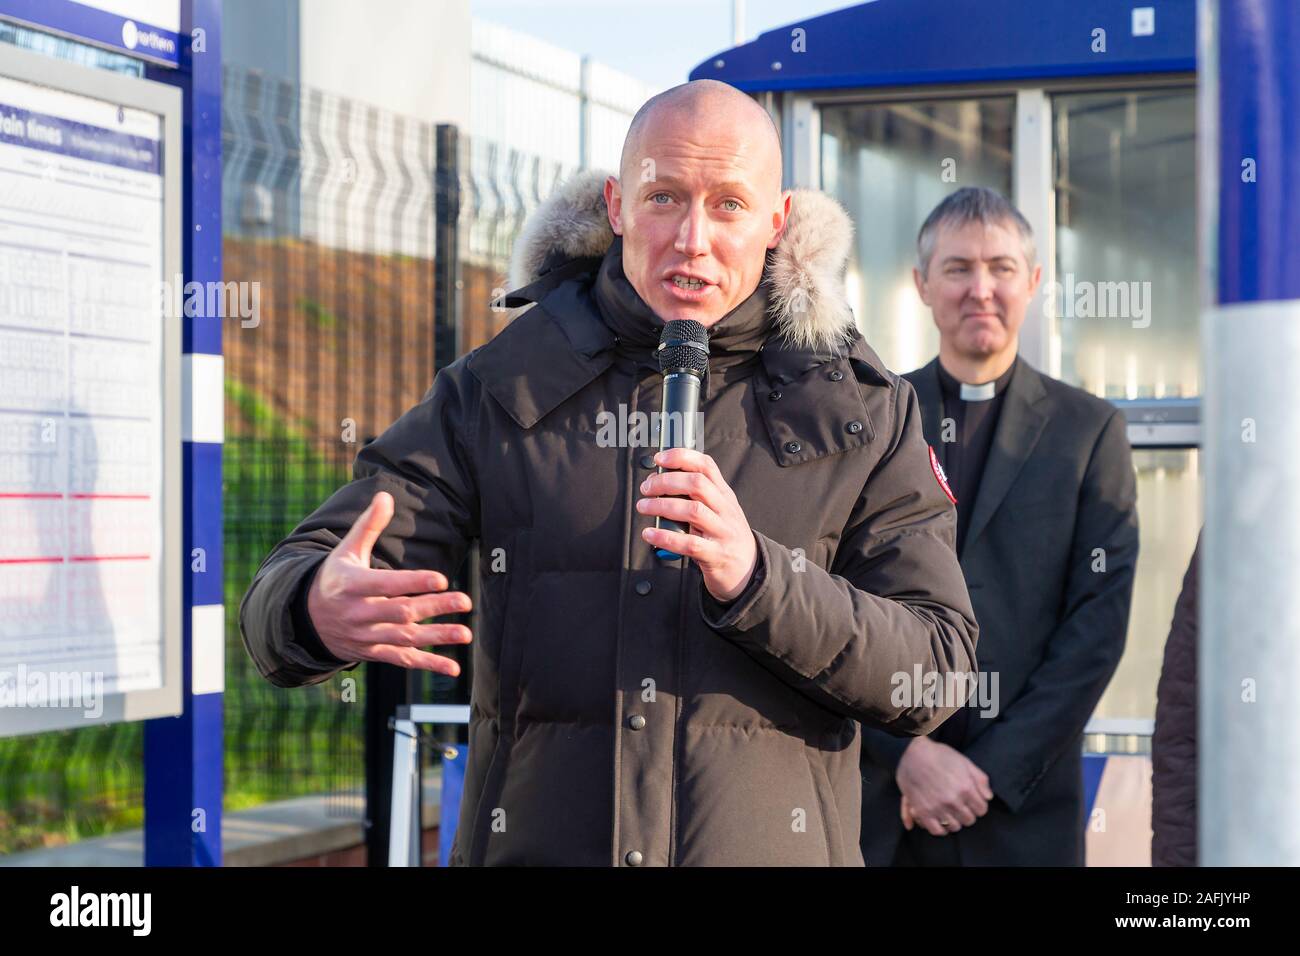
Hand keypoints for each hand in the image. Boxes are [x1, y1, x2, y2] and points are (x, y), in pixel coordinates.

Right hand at [306, 491, 472, 674]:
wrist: (306, 619)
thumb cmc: (335, 578)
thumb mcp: (346, 551)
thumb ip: (368, 525)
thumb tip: (385, 495)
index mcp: (353, 585)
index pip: (386, 584)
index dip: (413, 582)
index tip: (440, 578)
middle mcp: (359, 613)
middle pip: (401, 611)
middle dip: (434, 607)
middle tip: (465, 600)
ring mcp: (367, 636)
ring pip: (405, 638)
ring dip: (437, 637)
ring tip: (466, 634)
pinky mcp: (374, 652)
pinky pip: (403, 661)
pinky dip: (428, 665)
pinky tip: (453, 668)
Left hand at [636, 448, 757, 602]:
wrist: (747, 569)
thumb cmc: (724, 536)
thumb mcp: (718, 510)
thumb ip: (695, 496)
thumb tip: (658, 481)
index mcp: (724, 495)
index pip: (706, 466)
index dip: (682, 457)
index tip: (660, 458)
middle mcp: (725, 510)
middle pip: (697, 484)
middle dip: (666, 482)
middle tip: (646, 488)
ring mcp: (722, 532)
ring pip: (693, 510)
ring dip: (662, 506)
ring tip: (644, 507)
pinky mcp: (716, 555)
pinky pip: (689, 544)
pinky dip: (665, 538)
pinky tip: (650, 534)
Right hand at [895, 736, 993, 835]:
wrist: (911, 752)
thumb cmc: (939, 755)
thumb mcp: (965, 762)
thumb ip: (980, 780)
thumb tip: (988, 797)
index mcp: (966, 788)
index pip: (981, 810)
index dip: (978, 805)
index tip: (972, 802)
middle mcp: (953, 800)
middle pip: (969, 820)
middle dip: (967, 813)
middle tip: (961, 807)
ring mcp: (938, 807)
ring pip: (954, 827)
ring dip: (954, 821)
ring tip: (950, 813)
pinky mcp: (923, 811)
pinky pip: (936, 831)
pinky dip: (940, 829)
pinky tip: (941, 821)